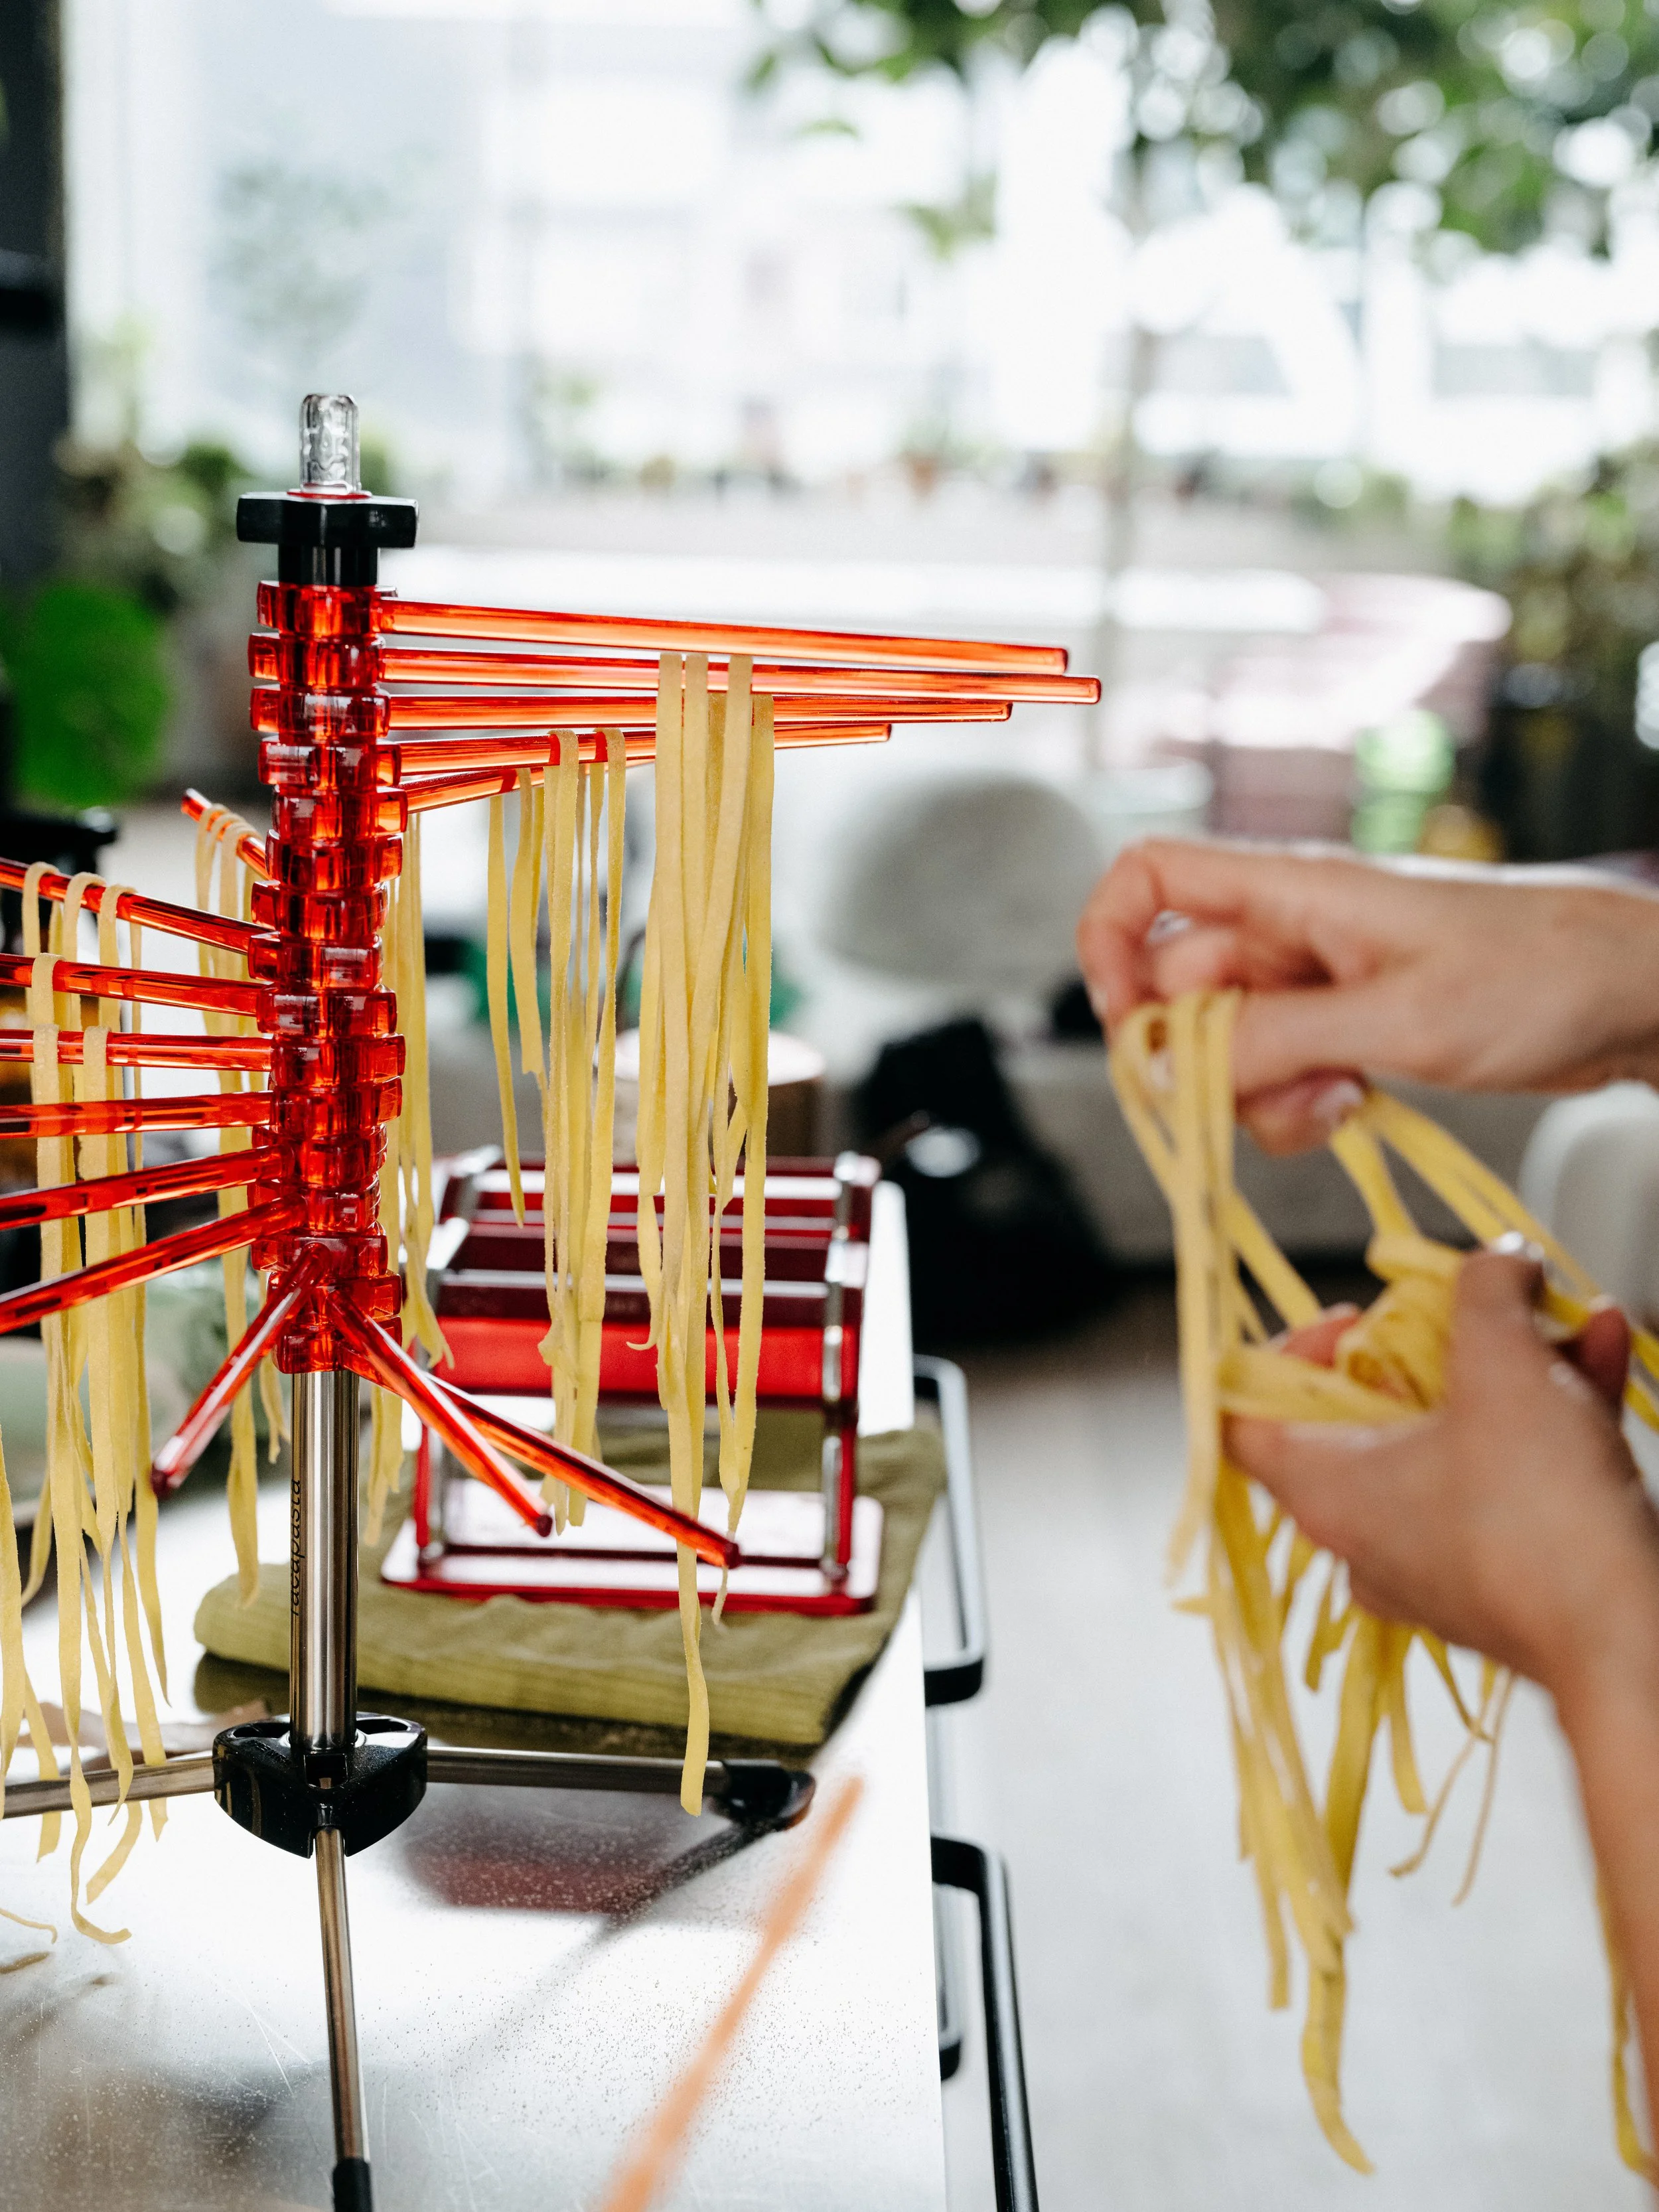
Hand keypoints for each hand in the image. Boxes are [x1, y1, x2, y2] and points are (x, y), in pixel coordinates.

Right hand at [1077, 838, 1658, 1152]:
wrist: (1631, 993)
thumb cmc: (1538, 973)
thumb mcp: (1398, 1016)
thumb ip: (1275, 1042)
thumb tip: (1170, 1069)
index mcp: (1292, 893)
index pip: (1151, 875)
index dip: (1109, 938)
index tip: (1119, 1016)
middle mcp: (1292, 929)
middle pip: (1179, 987)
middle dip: (1197, 1057)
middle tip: (1253, 1098)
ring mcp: (1319, 978)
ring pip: (1227, 1042)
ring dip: (1254, 1093)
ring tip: (1329, 1104)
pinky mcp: (1351, 1022)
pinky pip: (1281, 1068)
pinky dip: (1297, 1102)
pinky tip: (1356, 1104)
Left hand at [1224, 1252, 1658, 1703]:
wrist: (1635, 1650)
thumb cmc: (1542, 1522)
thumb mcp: (1504, 1367)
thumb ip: (1487, 1293)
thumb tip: (1496, 1261)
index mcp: (1327, 1492)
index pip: (1245, 1419)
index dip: (1284, 1353)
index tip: (1351, 1320)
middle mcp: (1369, 1534)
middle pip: (1368, 1416)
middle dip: (1434, 1344)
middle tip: (1474, 1308)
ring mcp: (1439, 1563)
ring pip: (1459, 1438)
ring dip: (1515, 1366)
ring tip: (1565, 1312)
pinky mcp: (1510, 1579)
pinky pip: (1516, 1476)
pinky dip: (1553, 1415)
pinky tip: (1602, 1348)